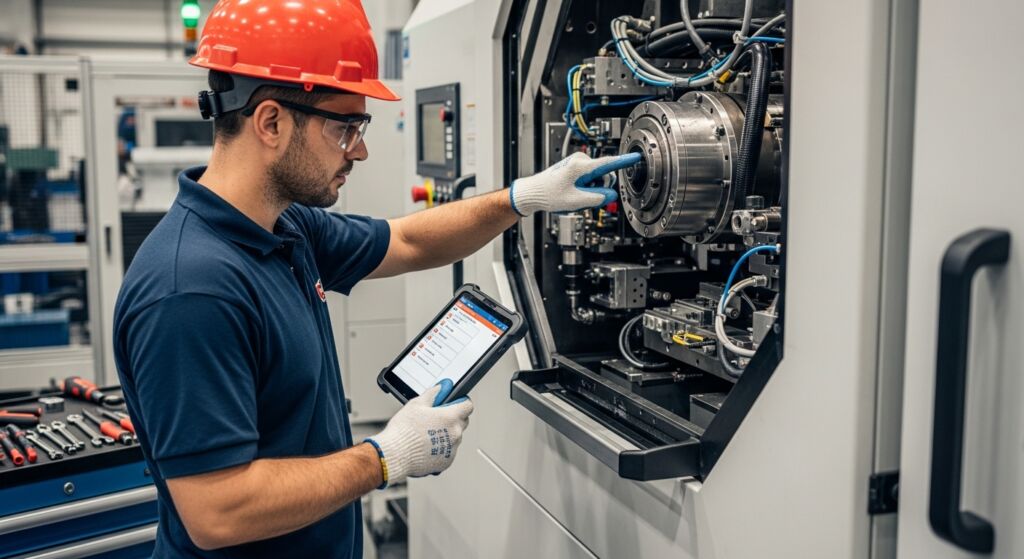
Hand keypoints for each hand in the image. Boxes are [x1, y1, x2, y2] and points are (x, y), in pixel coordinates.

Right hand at [365, 379, 473, 485]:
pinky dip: (441, 448)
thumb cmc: (404, 431)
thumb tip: (443, 386)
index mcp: (450, 417)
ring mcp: (452, 449)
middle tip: (436, 418)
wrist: (394, 456)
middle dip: (453, 417)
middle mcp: (455, 434)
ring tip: (426, 434)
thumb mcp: (416, 404)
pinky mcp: (446, 462)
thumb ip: (434, 394)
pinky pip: (448, 451)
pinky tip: (426, 446)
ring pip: (455, 437)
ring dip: (446, 433)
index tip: (453, 402)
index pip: (467, 405)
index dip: (460, 401)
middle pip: (462, 421)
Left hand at [509, 151, 641, 215]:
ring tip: (571, 195)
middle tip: (578, 197)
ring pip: (596, 180)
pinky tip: (570, 193)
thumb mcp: (575, 201)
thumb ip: (597, 198)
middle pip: (603, 177)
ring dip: (588, 191)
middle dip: (596, 189)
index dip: (625, 161)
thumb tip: (611, 195)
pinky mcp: (576, 168)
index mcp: (581, 166)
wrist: (533, 192)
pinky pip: (589, 180)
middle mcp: (581, 161)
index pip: (609, 164)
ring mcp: (578, 163)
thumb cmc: (549, 195)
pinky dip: (583, 189)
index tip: (637, 156)